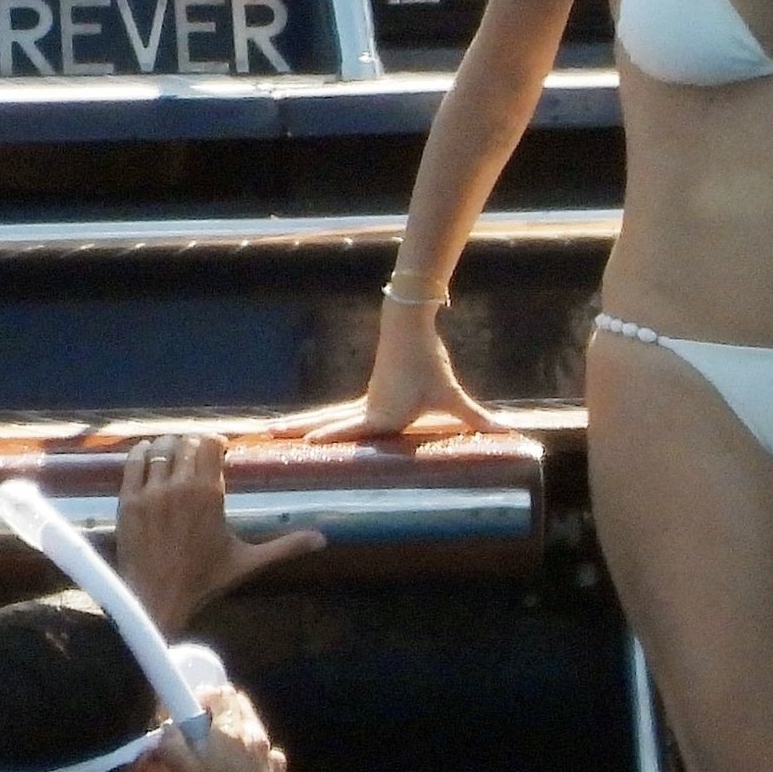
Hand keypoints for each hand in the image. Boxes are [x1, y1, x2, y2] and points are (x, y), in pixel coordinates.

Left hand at [115, 434, 323, 633]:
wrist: (157, 600)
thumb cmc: (205, 581)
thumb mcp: (248, 561)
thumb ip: (285, 546)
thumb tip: (323, 540)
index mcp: (209, 494)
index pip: (211, 444)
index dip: (215, 444)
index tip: (219, 453)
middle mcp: (180, 486)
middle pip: (186, 443)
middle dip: (193, 447)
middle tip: (197, 458)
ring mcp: (151, 492)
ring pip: (160, 448)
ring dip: (169, 447)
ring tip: (174, 458)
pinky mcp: (128, 501)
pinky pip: (133, 462)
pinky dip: (142, 453)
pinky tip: (148, 456)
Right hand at [167, 678, 294, 771]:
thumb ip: (173, 747)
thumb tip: (168, 727)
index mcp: (231, 730)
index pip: (220, 692)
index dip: (202, 697)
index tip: (189, 715)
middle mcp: (255, 732)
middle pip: (238, 703)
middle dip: (217, 709)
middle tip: (199, 732)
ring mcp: (270, 749)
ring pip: (250, 723)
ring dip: (232, 727)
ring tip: (216, 753)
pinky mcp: (279, 766)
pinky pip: (260, 746)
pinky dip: (247, 749)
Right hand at [264, 306, 507, 442]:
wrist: (409, 325)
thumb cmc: (429, 364)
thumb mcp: (452, 396)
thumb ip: (476, 418)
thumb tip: (509, 432)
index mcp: (381, 416)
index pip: (347, 430)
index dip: (324, 438)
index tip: (298, 445)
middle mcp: (365, 410)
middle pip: (323, 423)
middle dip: (295, 432)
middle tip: (263, 437)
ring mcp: (363, 401)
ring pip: (325, 417)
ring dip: (299, 425)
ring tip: (272, 433)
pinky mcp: (368, 395)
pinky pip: (338, 414)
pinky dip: (320, 423)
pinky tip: (310, 430)